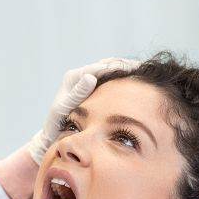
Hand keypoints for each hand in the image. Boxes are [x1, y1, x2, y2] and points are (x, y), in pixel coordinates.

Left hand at [24, 57, 139, 164]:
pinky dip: (122, 78)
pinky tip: (135, 83)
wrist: (52, 133)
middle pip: (108, 64)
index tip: (138, 68)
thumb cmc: (57, 125)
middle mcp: (79, 75)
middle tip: (146, 68)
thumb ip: (77, 94)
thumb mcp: (64, 109)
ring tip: (145, 73)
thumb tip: (91, 76)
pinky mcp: (90, 87)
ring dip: (127, 69)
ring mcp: (84, 80)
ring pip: (111, 69)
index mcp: (73, 77)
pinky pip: (110, 78)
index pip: (102, 67)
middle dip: (127, 65)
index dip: (121, 67)